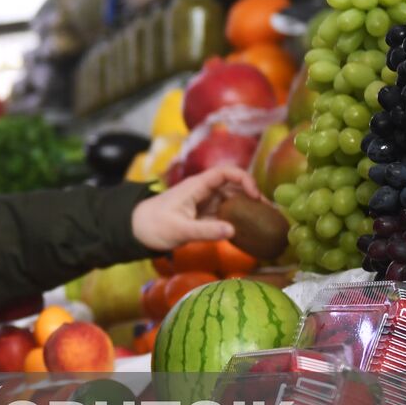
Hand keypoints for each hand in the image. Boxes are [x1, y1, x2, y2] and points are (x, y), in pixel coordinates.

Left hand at [129, 165, 258, 252]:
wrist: (136, 230)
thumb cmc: (154, 226)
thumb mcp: (180, 230)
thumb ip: (206, 231)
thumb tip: (232, 230)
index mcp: (197, 186)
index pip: (225, 173)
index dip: (244, 179)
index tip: (255, 196)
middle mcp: (203, 191)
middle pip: (233, 186)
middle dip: (252, 195)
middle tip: (269, 212)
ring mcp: (204, 203)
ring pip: (231, 200)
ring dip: (247, 208)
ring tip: (265, 221)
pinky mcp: (203, 215)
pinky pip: (225, 214)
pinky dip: (238, 219)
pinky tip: (249, 230)